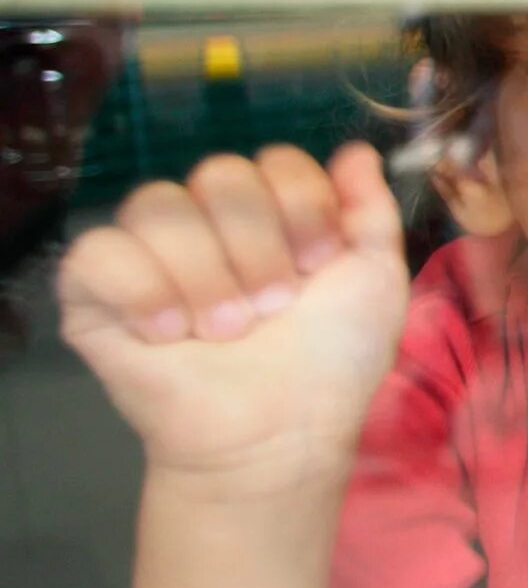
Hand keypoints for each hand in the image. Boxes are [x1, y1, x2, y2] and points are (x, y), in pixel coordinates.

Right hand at [59, 142, 410, 496]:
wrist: (281, 435)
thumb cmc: (331, 363)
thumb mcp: (374, 280)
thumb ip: (371, 211)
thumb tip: (357, 151)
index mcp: (270, 214)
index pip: (276, 160)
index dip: (303, 209)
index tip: (318, 268)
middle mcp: (206, 223)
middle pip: (219, 173)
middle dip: (260, 246)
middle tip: (274, 308)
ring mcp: (148, 255)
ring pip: (158, 204)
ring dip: (207, 274)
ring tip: (226, 331)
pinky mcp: (94, 295)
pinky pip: (97, 252)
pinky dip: (142, 291)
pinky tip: (169, 334)